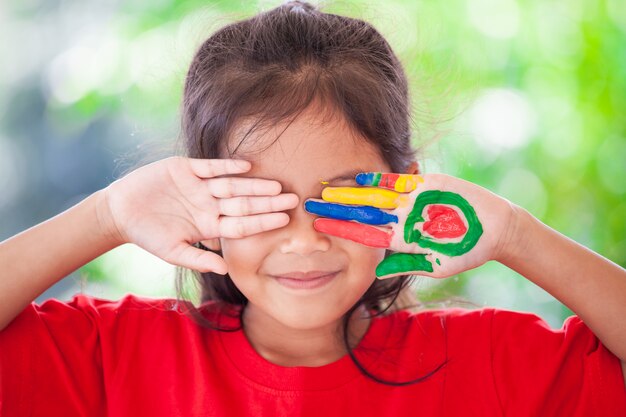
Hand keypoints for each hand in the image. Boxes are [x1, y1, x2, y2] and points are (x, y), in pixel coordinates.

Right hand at [98, 156, 297, 272]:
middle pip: (244, 203)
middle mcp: (209, 205)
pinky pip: (211, 167)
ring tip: (276, 185)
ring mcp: (200, 187)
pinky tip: (246, 166)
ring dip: (254, 185)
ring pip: (232, 185)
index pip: (242, 224)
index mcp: (209, 225)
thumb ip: (199, 259)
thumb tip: (225, 270)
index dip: (263, 222)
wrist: (121, 211)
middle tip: (294, 199)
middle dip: (268, 202)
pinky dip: (227, 166)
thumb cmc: (147, 235)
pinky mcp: (186, 169)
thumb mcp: (173, 251)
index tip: (285, 221)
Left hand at [305, 172, 515, 278]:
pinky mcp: (423, 184)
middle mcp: (400, 218)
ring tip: (327, 190)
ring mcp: (410, 201)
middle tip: (310, 203)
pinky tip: (357, 178)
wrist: (495, 228)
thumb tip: (377, 271)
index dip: (341, 229)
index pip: (363, 234)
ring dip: (350, 193)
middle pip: (362, 213)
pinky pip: (396, 181)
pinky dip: (378, 179)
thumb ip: (407, 264)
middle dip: (337, 209)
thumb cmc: (467, 250)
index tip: (318, 226)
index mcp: (401, 239)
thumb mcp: (437, 264)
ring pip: (374, 196)